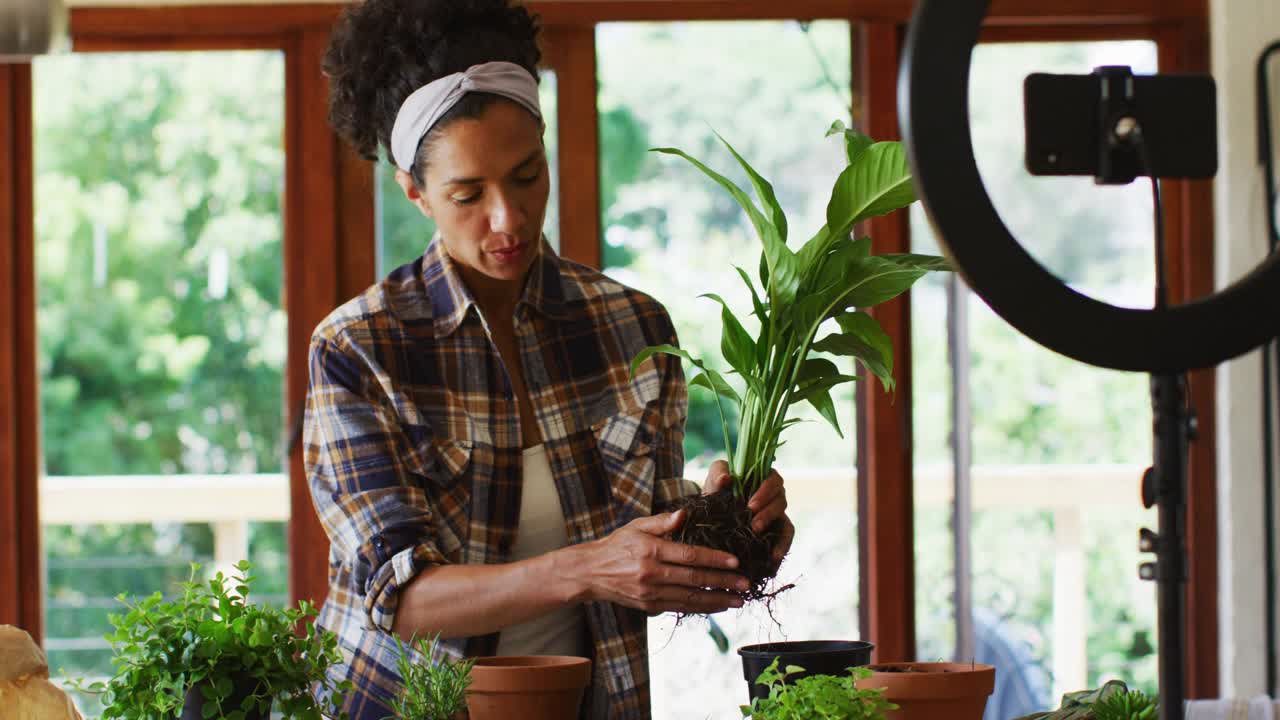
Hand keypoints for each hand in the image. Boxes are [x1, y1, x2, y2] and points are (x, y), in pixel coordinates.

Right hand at [573, 510, 747, 614]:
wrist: (591, 572)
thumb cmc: (618, 544)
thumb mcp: (637, 526)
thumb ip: (662, 521)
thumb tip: (685, 514)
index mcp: (651, 551)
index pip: (690, 556)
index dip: (715, 559)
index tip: (736, 562)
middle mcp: (652, 575)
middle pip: (695, 579)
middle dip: (723, 582)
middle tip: (746, 584)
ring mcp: (650, 594)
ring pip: (690, 599)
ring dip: (717, 600)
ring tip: (738, 600)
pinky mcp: (649, 606)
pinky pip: (680, 607)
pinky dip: (700, 607)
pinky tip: (717, 606)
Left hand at [703, 460, 795, 568]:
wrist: (712, 511)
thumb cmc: (717, 489)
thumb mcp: (714, 479)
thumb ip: (718, 474)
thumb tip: (726, 479)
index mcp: (763, 478)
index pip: (774, 480)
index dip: (766, 492)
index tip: (751, 505)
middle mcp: (774, 496)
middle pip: (781, 502)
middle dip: (768, 514)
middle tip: (754, 526)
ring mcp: (776, 515)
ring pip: (786, 523)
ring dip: (779, 537)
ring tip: (764, 545)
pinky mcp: (775, 532)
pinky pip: (785, 540)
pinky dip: (782, 549)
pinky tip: (774, 561)